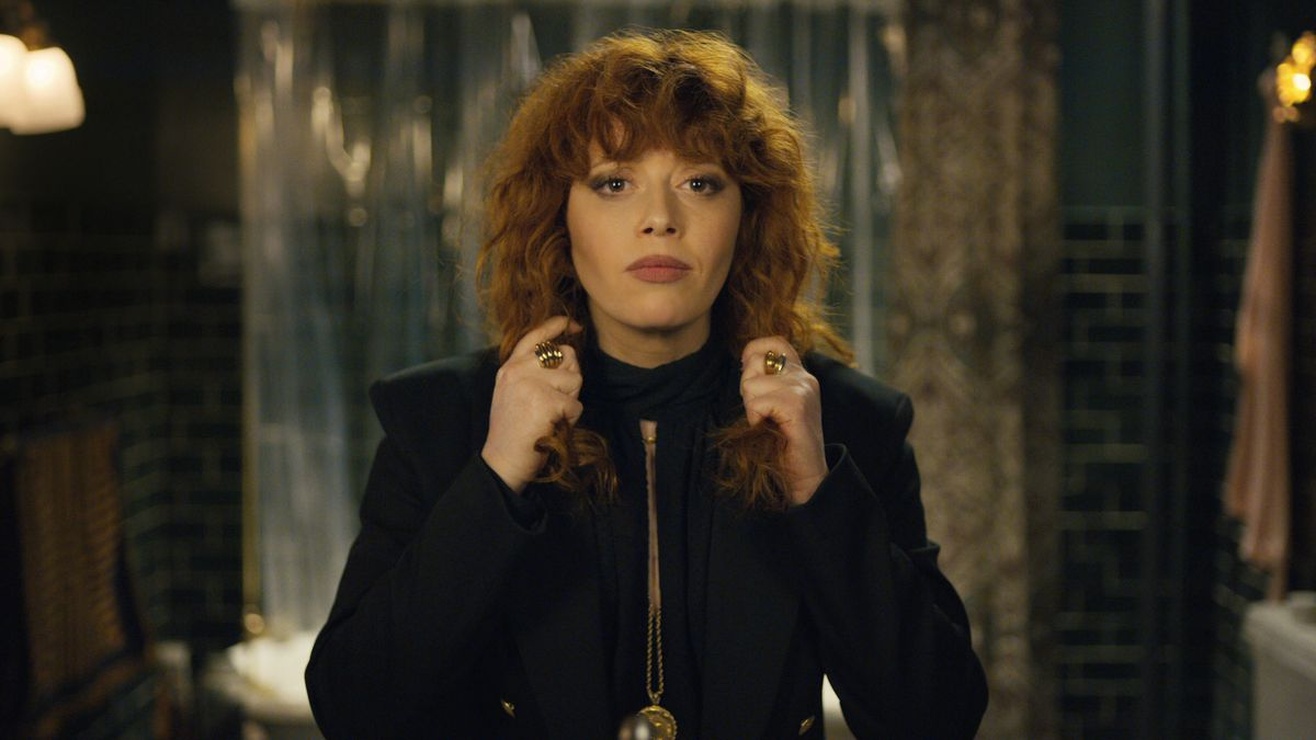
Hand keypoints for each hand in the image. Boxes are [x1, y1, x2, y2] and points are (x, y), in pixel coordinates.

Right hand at [482, 316, 582, 492]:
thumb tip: (564, 355)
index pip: (535, 336)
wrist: (503, 460)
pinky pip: (576, 405)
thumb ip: (530, 371)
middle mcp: (519, 370)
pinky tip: (552, 428)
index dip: (556, 325)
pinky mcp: (547, 401)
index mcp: (510, 367)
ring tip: (550, 416)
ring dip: (570, 401)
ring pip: (575, 379)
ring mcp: (532, 384)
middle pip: (567, 356)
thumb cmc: (512, 431)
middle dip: (570, 378)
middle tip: (554, 402)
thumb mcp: (512, 392)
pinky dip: (570, 420)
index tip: (572, 323)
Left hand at [739, 337, 827, 505]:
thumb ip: (766, 382)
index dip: (754, 352)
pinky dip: (755, 419)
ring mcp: (803, 390)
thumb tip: (744, 365)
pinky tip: (769, 430)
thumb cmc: (785, 443)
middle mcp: (805, 377)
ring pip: (752, 384)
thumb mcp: (776, 405)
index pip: (775, 342)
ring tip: (768, 423)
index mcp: (801, 375)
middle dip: (748, 388)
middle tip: (763, 413)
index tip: (751, 377)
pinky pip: (757, 403)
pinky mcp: (797, 406)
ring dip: (751, 408)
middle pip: (756, 362)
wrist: (807, 475)